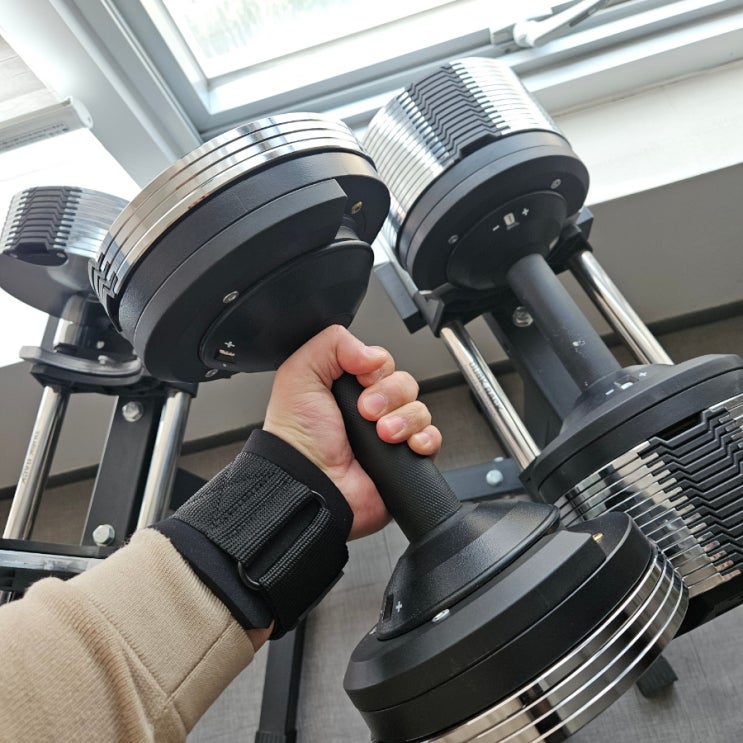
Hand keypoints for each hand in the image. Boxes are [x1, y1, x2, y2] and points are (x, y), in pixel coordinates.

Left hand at [263, 325, 441, 538]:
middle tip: (367, 412)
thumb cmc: (299, 438)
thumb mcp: (300, 374)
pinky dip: (425, 438)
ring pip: (419, 409)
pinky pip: (432, 438)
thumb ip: (331, 344)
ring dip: (403, 419)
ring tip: (381, 434)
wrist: (311, 481)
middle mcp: (370, 410)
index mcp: (348, 389)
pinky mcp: (405, 459)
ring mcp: (389, 435)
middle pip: (405, 384)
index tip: (362, 382)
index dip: (377, 370)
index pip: (382, 364)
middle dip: (390, 395)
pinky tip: (407, 444)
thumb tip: (372, 352)